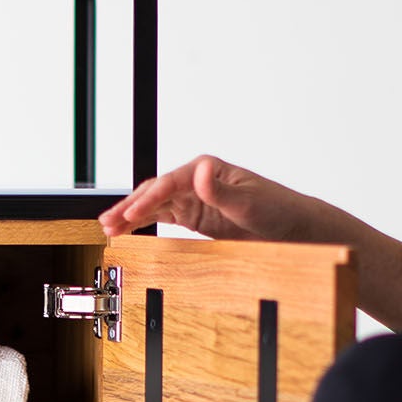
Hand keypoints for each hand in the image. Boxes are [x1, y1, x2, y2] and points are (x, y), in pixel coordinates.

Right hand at [99, 156, 315, 242]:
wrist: (293, 228)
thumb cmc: (276, 208)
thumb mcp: (249, 202)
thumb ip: (221, 190)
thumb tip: (201, 170)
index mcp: (206, 170)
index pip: (168, 183)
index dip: (148, 199)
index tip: (132, 214)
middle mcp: (196, 181)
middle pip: (154, 193)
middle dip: (130, 207)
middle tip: (107, 222)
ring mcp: (194, 200)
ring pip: (154, 206)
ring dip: (131, 216)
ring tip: (107, 227)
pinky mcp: (195, 218)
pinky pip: (163, 219)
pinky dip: (144, 224)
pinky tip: (127, 230)